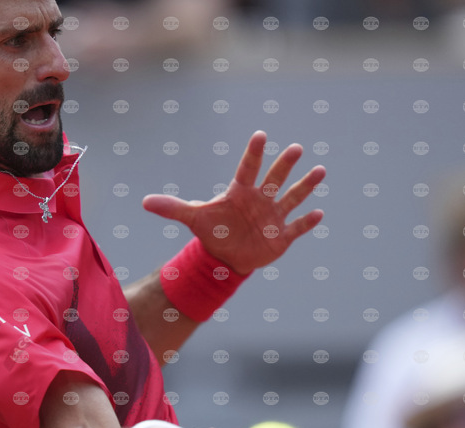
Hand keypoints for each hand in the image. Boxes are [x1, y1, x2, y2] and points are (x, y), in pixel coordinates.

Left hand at [142, 131, 325, 275]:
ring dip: (305, 186)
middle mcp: (260, 199)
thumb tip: (144, 202)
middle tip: (296, 148)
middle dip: (285, 165)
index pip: (248, 169)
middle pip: (274, 178)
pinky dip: (307, 222)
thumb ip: (172, 208)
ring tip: (320, 171)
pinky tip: (319, 213)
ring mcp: (273, 216)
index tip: (261, 135)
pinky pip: (297, 226)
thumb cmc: (214, 231)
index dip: (254, 154)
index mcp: (240, 191)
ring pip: (292, 198)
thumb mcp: (193, 219)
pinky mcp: (282, 236)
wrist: (227, 256)